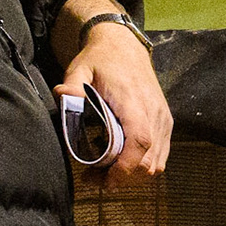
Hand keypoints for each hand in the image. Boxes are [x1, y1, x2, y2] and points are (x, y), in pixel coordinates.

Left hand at [58, 21, 171, 184]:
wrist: (124, 45)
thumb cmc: (100, 59)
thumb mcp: (80, 68)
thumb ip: (72, 85)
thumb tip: (61, 96)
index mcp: (133, 101)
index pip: (140, 141)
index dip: (126, 167)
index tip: (105, 180)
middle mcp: (153, 112)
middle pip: (149, 160)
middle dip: (123, 178)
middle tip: (94, 179)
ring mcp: (162, 118)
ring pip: (157, 162)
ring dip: (133, 175)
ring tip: (106, 173)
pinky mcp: (165, 121)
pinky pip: (161, 154)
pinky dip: (144, 165)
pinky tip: (123, 161)